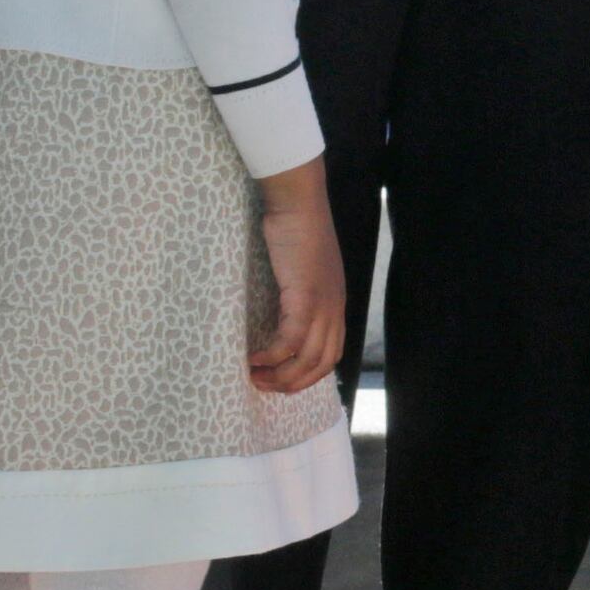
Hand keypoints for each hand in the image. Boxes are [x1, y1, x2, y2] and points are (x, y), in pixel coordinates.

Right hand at [249, 160, 347, 395]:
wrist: (299, 204)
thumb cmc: (295, 231)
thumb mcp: (303, 271)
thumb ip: (299, 293)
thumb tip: (280, 314)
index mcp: (336, 304)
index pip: (331, 354)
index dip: (307, 375)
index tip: (280, 380)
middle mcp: (334, 308)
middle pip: (322, 364)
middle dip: (292, 383)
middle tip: (262, 386)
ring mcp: (323, 303)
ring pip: (308, 358)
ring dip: (280, 375)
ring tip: (254, 376)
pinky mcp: (305, 296)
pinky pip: (291, 339)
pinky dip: (273, 355)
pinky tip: (253, 357)